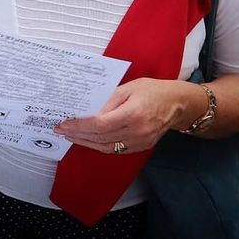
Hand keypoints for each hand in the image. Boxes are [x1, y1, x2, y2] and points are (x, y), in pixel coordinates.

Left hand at [55, 78, 197, 154]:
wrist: (177, 103)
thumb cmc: (152, 91)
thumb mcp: (127, 88)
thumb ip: (106, 101)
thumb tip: (85, 112)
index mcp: (134, 113)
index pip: (99, 125)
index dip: (79, 126)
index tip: (64, 123)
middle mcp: (138, 130)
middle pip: (100, 137)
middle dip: (78, 134)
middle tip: (61, 130)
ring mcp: (141, 141)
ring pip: (106, 147)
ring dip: (85, 142)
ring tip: (70, 135)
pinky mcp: (142, 146)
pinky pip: (115, 149)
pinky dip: (99, 145)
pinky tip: (87, 139)